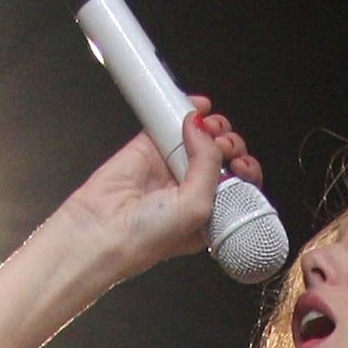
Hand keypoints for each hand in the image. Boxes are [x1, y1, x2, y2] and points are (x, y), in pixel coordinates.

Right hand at [58, 96, 263, 279]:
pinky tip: (196, 108)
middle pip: (224, 157)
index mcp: (209, 215)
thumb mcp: (196, 207)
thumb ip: (208, 164)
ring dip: (214, 127)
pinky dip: (187, 109)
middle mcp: (192, 191)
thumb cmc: (145, 239)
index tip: (240, 165)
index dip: (245, 170)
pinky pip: (171, 121)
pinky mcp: (148, 149)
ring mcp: (171, 168)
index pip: (239, 186)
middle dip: (230, 145)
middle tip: (222, 147)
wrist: (102, 231)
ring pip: (203, 137)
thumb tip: (203, 128)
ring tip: (207, 129)